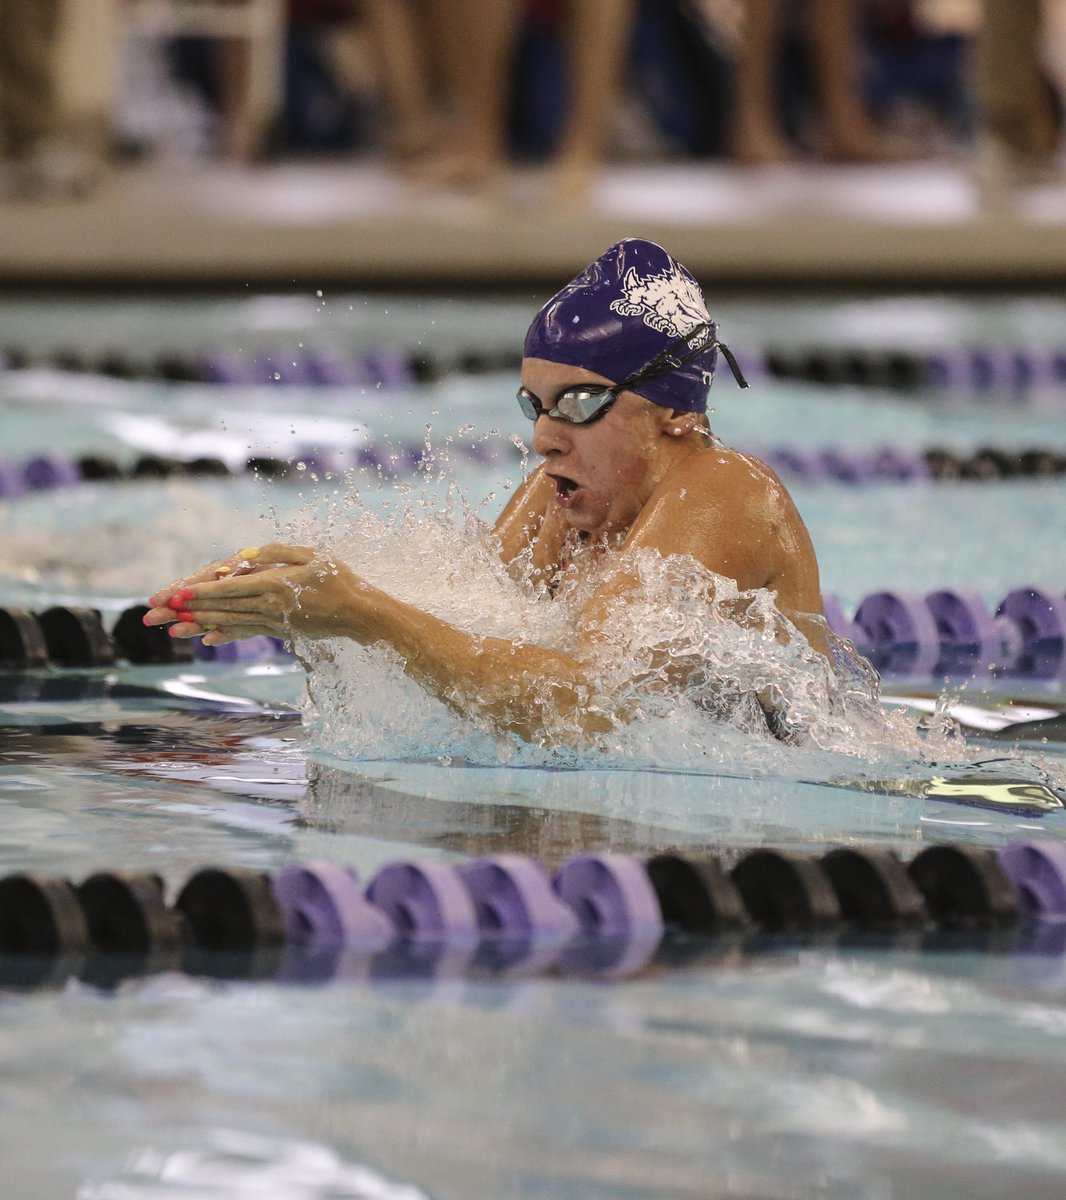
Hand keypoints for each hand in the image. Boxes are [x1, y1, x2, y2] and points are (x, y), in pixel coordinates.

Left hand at [144, 543, 345, 644]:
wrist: (359, 614)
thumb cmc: (338, 579)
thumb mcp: (311, 555)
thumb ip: (277, 553)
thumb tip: (244, 555)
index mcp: (274, 584)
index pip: (229, 587)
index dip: (200, 591)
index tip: (176, 594)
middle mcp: (268, 605)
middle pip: (221, 607)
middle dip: (187, 609)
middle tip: (157, 613)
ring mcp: (272, 620)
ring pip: (228, 621)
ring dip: (199, 624)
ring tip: (172, 628)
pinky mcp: (278, 630)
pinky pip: (246, 631)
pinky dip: (226, 634)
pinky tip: (208, 638)